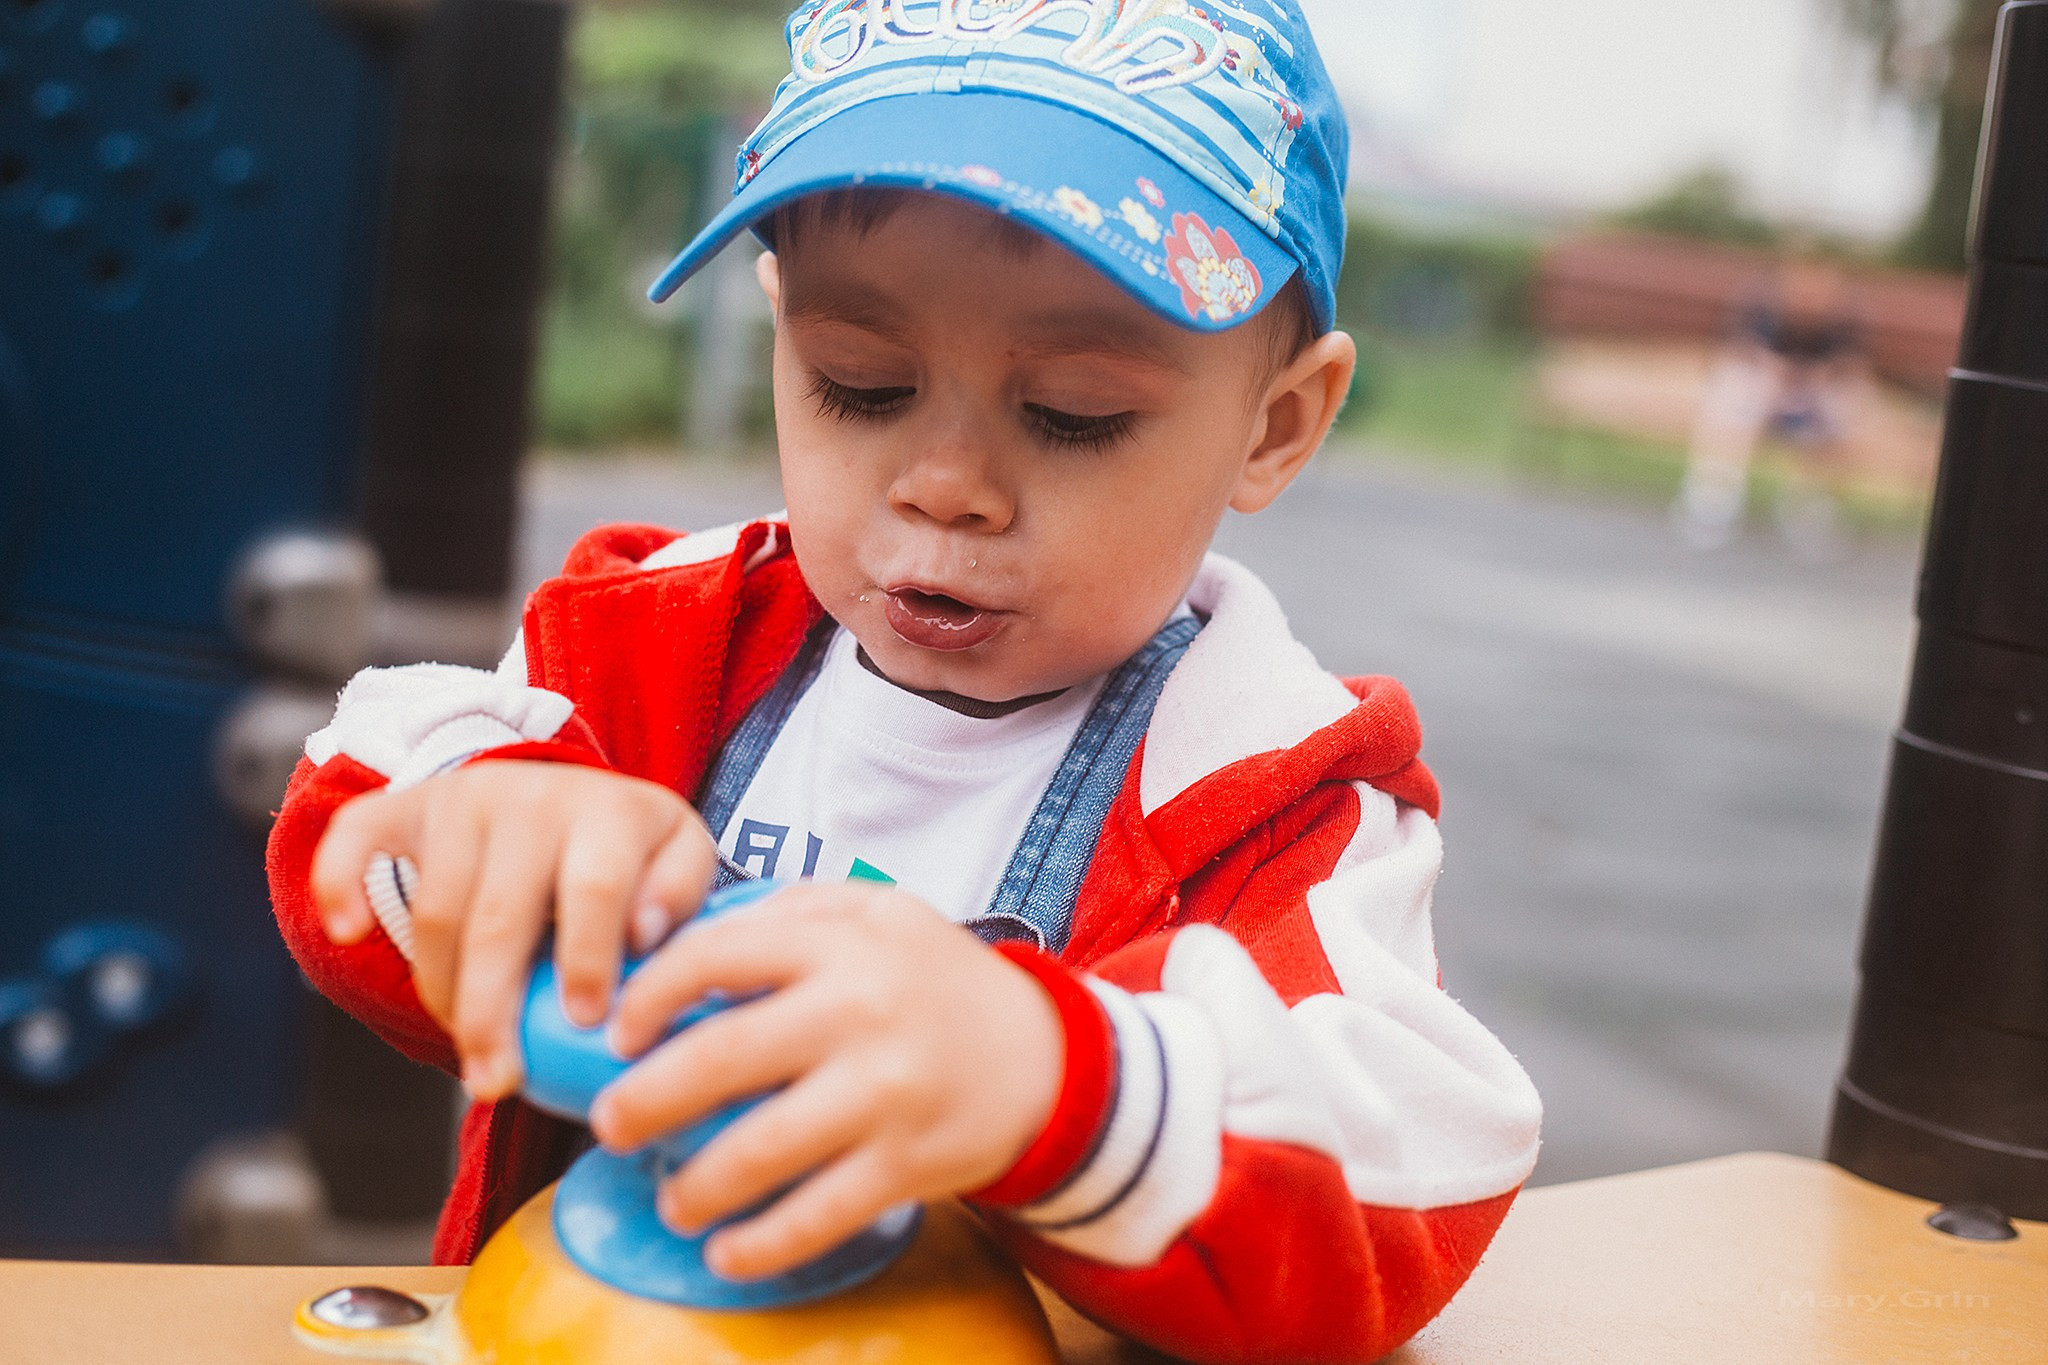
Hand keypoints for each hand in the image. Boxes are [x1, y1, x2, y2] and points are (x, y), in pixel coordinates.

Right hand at [308, 761, 717, 1097]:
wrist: (568, 792)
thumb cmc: (631, 852)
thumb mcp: (679, 860)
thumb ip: (676, 896)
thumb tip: (641, 936)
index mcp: (609, 812)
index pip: (593, 888)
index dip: (586, 959)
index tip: (584, 1023)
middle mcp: (532, 797)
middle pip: (498, 916)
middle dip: (493, 1011)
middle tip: (498, 1080)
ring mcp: (462, 799)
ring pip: (435, 911)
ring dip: (441, 993)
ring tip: (468, 1049)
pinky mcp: (408, 807)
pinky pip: (356, 836)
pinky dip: (339, 881)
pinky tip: (348, 931)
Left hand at [590, 882, 1063, 1281]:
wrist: (1045, 1056)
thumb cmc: (938, 982)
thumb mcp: (879, 913)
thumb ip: (792, 911)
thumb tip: (682, 944)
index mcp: (843, 942)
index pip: (716, 955)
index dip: (648, 995)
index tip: (616, 1034)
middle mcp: (859, 1011)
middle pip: (719, 1058)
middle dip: (643, 1100)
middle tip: (609, 1125)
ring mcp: (884, 1092)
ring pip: (758, 1150)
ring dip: (693, 1185)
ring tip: (672, 1198)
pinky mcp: (906, 1164)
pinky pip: (815, 1215)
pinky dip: (759, 1244)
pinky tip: (725, 1251)